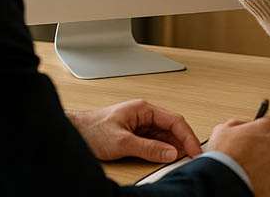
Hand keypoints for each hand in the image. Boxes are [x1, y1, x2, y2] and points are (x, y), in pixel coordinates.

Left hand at [67, 99, 201, 162]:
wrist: (74, 132)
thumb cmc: (92, 130)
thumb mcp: (122, 142)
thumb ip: (148, 148)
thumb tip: (171, 152)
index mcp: (143, 108)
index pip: (174, 120)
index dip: (187, 136)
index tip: (195, 151)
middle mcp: (144, 114)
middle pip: (172, 127)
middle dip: (184, 142)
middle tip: (193, 157)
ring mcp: (140, 124)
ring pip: (165, 135)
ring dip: (175, 146)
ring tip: (183, 159)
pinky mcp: (136, 134)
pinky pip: (156, 140)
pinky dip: (164, 149)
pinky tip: (168, 157)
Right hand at [209, 117, 269, 196]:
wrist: (228, 181)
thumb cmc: (228, 156)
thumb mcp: (225, 129)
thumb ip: (239, 124)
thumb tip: (240, 127)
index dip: (263, 129)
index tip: (256, 133)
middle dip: (268, 146)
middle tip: (251, 151)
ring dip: (268, 163)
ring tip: (250, 167)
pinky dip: (269, 178)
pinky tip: (254, 177)